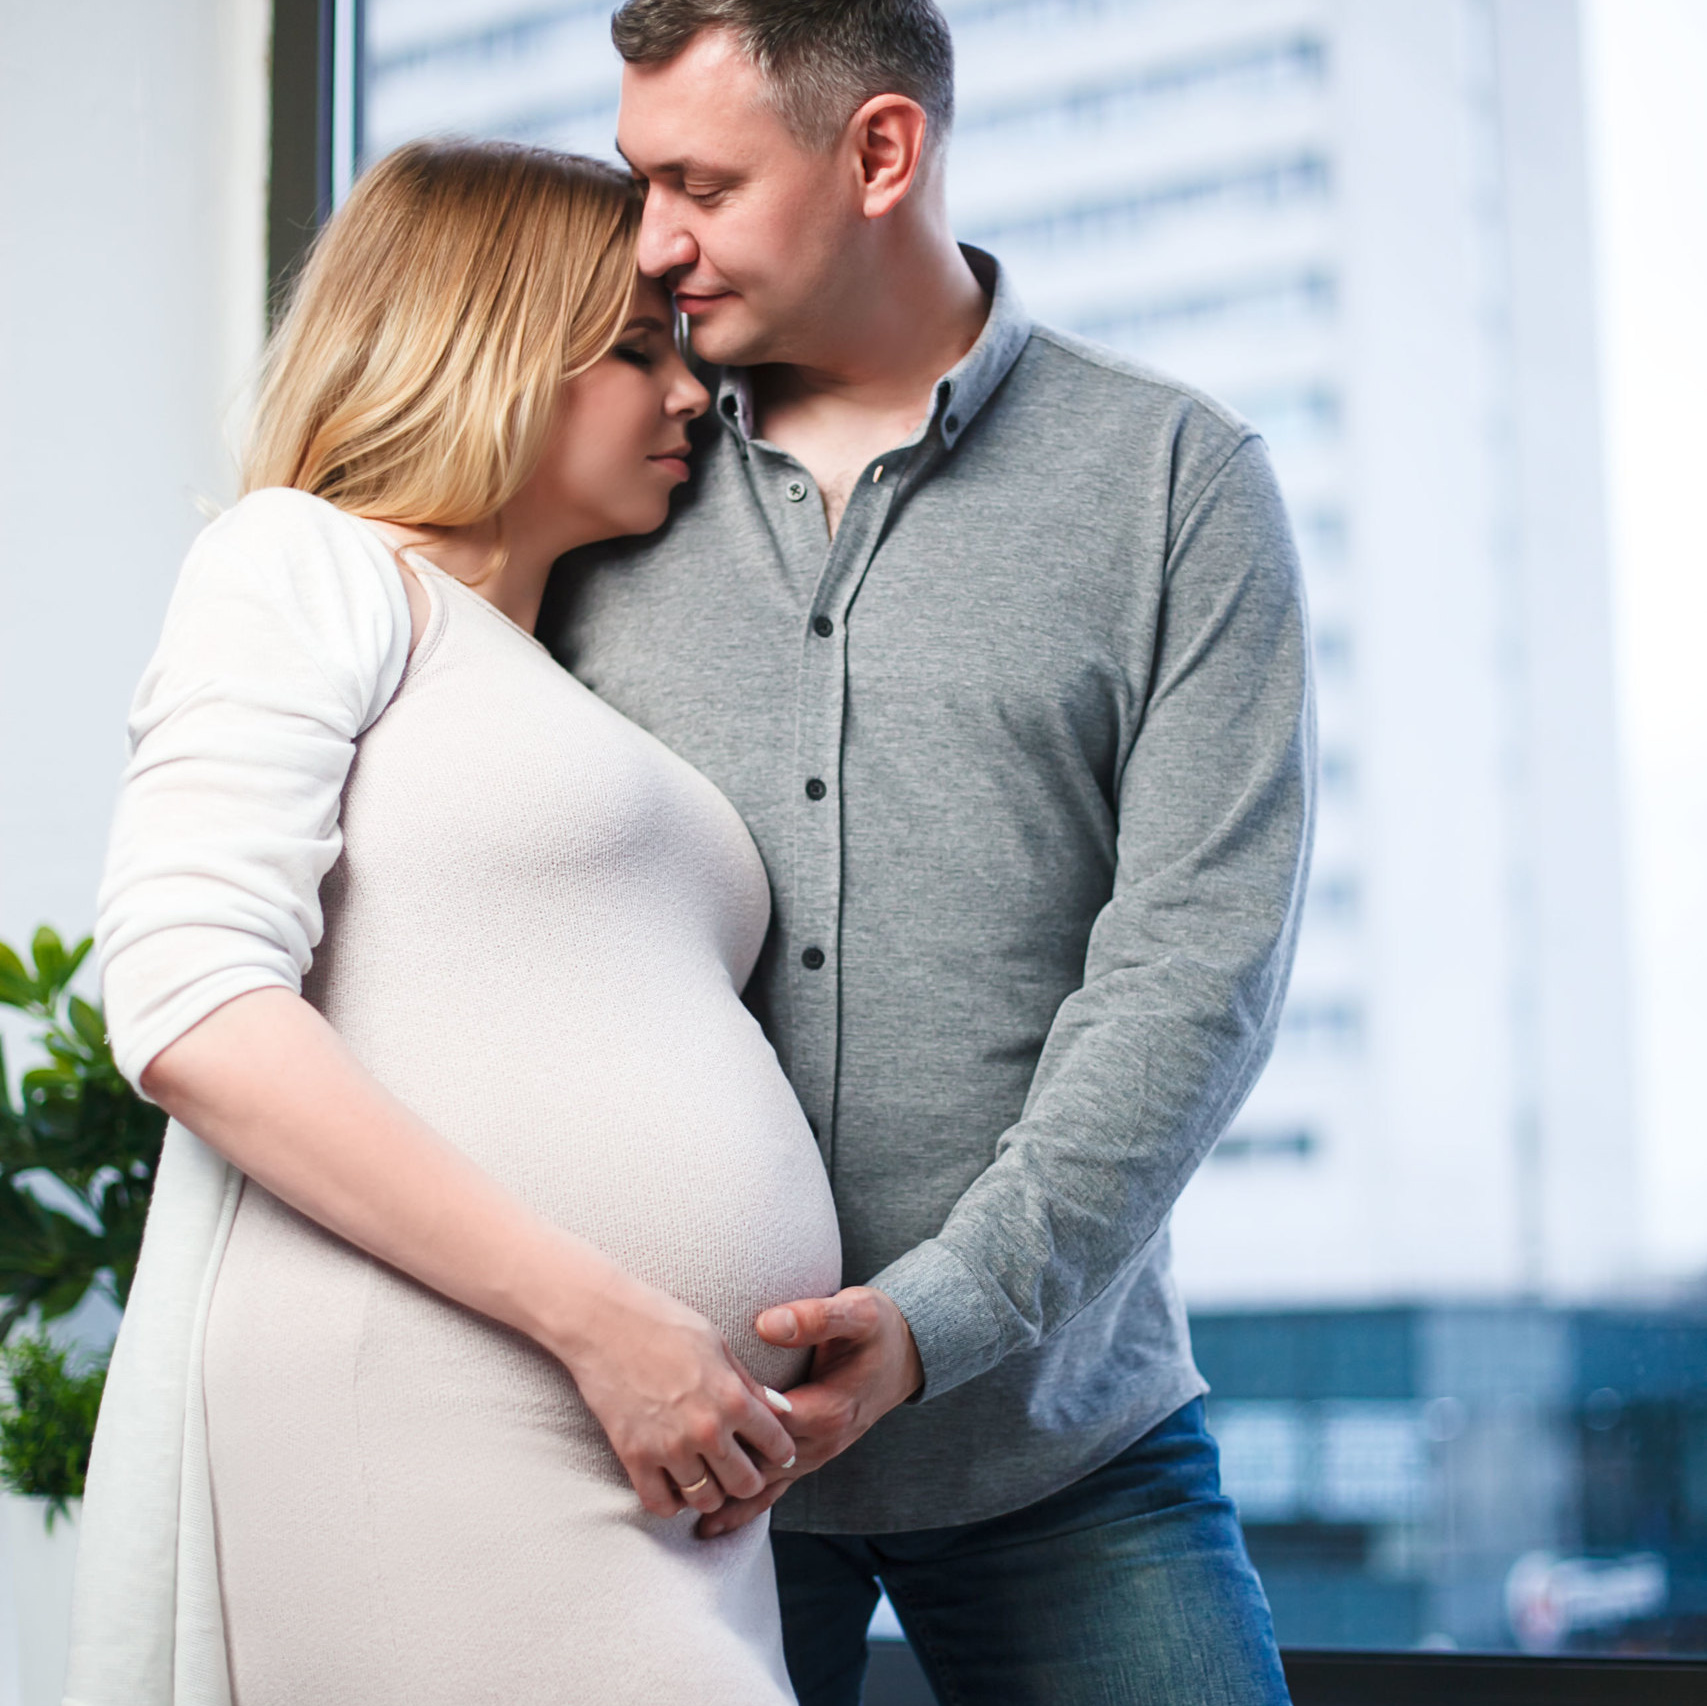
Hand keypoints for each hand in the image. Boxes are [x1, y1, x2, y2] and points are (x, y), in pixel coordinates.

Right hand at [554, 1269, 797, 1521]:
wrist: (603, 1323)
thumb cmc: (664, 1323)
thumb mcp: (718, 1344)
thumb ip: (748, 1384)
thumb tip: (780, 1410)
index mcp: (732, 1398)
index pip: (776, 1445)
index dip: (782, 1450)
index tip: (776, 1450)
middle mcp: (706, 1430)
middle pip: (745, 1483)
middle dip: (749, 1478)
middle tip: (742, 1467)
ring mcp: (669, 1448)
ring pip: (706, 1500)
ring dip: (712, 1492)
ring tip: (708, 1475)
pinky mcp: (634, 1458)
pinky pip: (661, 1504)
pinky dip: (672, 1501)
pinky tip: (675, 1483)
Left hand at [696, 1286, 923, 1538]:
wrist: (906, 1354)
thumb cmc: (878, 1328)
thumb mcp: (856, 1312)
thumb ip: (814, 1317)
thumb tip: (768, 1324)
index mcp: (830, 1408)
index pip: (769, 1423)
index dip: (732, 1420)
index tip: (691, 1412)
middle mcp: (824, 1441)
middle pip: (761, 1460)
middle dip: (718, 1464)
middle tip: (668, 1467)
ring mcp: (818, 1454)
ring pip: (765, 1483)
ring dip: (725, 1494)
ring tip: (677, 1508)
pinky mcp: (812, 1458)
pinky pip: (776, 1490)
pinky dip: (745, 1510)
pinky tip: (713, 1527)